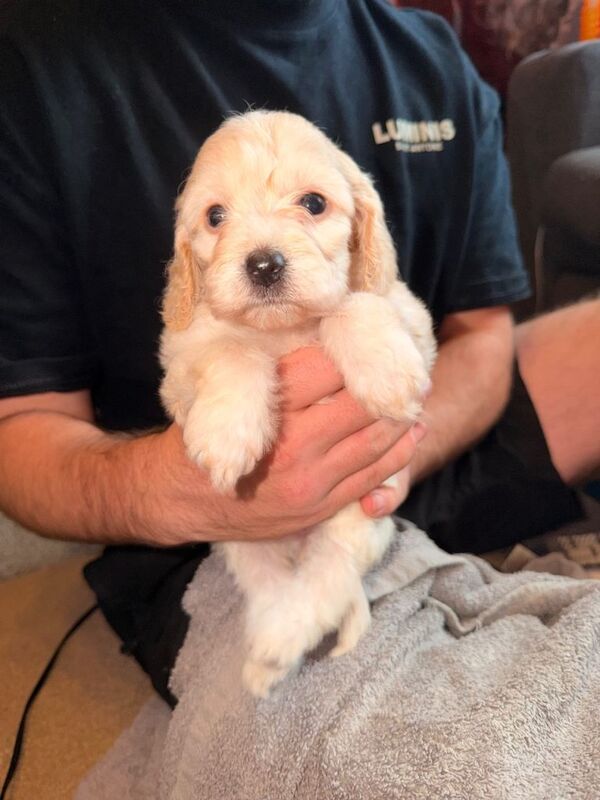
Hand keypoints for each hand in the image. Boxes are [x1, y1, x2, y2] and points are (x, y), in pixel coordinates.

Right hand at [146, 346, 425, 544]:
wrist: (178, 499)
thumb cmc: (202, 437)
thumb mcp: (227, 395)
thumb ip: (274, 376)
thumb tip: (326, 343)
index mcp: (270, 410)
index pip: (328, 367)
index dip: (353, 348)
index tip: (372, 335)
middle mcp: (295, 446)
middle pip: (361, 403)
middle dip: (387, 382)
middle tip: (410, 364)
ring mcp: (311, 481)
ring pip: (375, 440)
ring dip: (402, 417)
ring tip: (417, 395)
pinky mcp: (320, 507)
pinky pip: (373, 477)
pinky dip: (398, 452)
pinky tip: (411, 433)